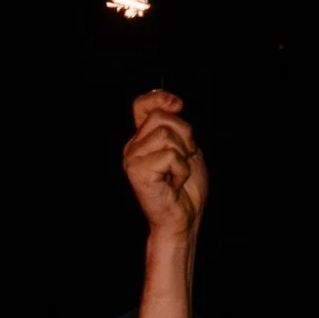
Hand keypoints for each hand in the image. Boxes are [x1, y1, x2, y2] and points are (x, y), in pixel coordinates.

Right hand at [123, 92, 207, 244]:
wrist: (183, 219)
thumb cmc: (186, 190)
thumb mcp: (186, 149)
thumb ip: (177, 127)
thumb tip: (172, 103)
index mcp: (142, 140)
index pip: (142, 105)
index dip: (159, 98)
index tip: (178, 105)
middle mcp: (132, 147)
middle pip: (160, 116)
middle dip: (183, 134)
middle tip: (185, 158)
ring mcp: (132, 159)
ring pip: (166, 134)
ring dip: (183, 155)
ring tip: (177, 174)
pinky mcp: (136, 171)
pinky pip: (169, 155)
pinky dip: (180, 170)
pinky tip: (174, 184)